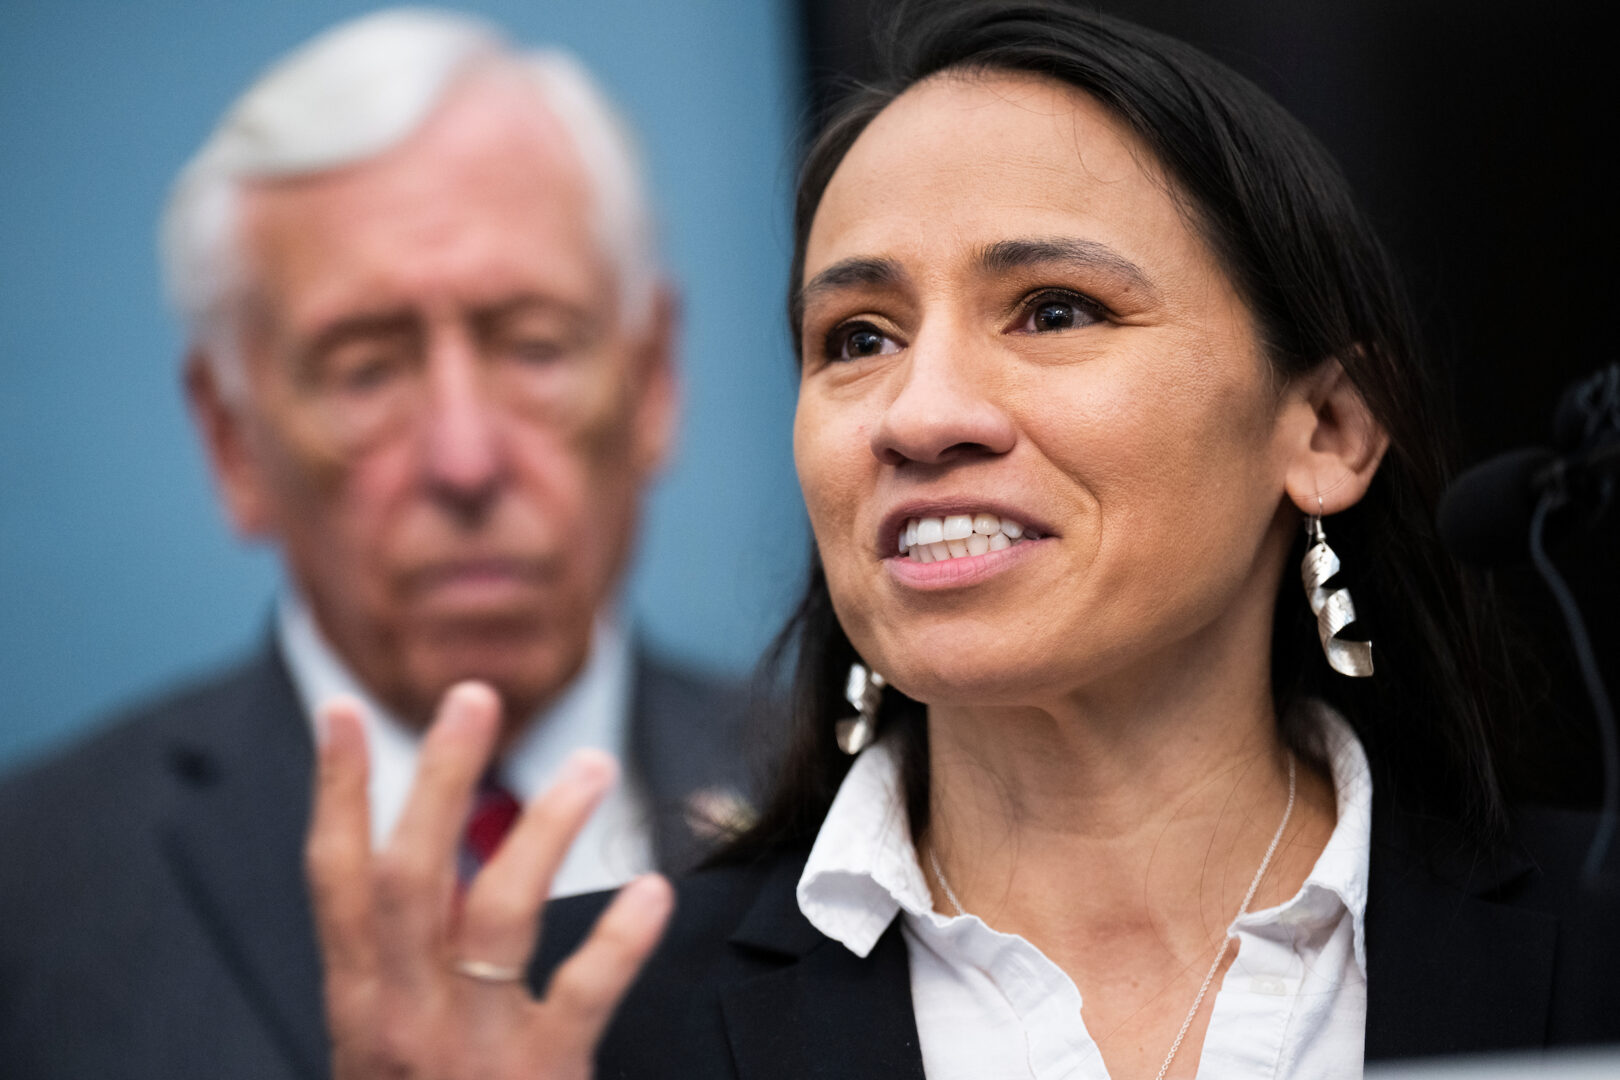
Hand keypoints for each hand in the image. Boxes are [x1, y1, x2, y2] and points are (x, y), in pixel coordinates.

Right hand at [306, 682, 674, 1078]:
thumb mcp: (391, 1049)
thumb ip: (409, 966)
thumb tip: (441, 868)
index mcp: (359, 1007)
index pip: (334, 881)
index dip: (336, 794)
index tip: (342, 714)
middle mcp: (399, 1021)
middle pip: (409, 876)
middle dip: (435, 779)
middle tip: (474, 695)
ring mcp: (466, 1054)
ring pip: (496, 916)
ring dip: (543, 830)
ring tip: (595, 766)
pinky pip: (581, 996)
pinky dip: (618, 940)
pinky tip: (652, 889)